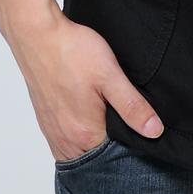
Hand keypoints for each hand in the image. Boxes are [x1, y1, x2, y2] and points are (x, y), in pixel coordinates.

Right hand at [1, 0, 163, 161]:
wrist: (38, 35)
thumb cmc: (72, 52)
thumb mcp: (111, 76)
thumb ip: (133, 106)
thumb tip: (154, 131)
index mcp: (84, 135)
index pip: (113, 158)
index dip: (130, 146)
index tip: (140, 129)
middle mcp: (64, 139)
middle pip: (95, 157)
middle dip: (112, 146)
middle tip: (126, 120)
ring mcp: (52, 130)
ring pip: (78, 150)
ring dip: (94, 141)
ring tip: (109, 117)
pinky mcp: (45, 118)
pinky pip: (64, 139)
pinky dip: (79, 135)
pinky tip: (89, 115)